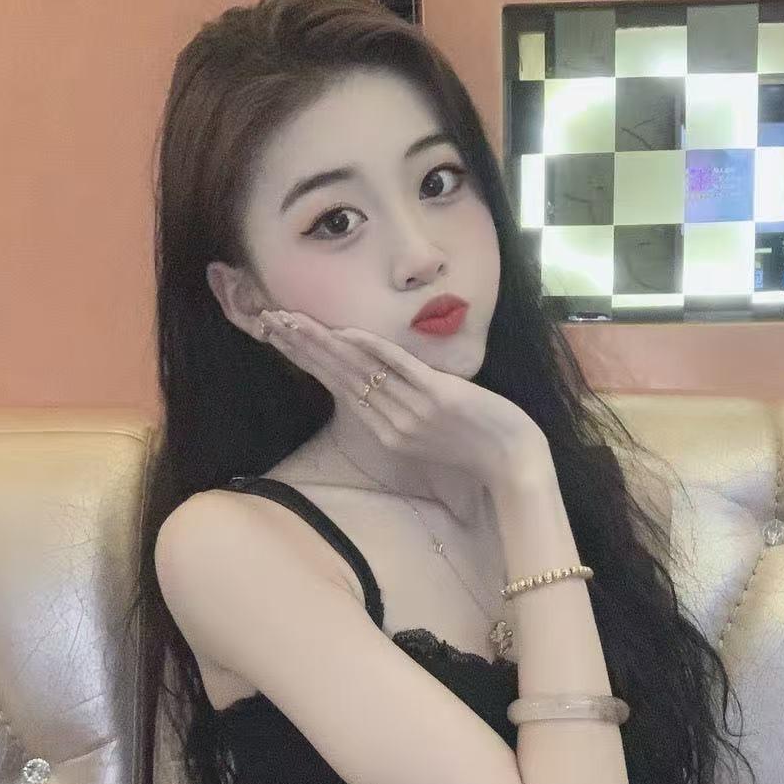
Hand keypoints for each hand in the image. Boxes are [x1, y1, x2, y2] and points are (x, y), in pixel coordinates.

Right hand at [255, 309, 546, 488]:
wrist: (515, 464)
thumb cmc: (478, 446)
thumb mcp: (430, 433)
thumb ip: (403, 412)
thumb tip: (383, 387)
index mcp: (386, 431)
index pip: (337, 387)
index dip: (307, 359)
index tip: (280, 335)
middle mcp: (392, 422)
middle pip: (338, 375)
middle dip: (302, 345)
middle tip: (269, 319)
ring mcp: (414, 410)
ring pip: (360, 370)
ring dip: (324, 342)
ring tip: (292, 320)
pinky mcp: (439, 397)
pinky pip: (400, 369)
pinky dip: (373, 349)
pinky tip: (346, 332)